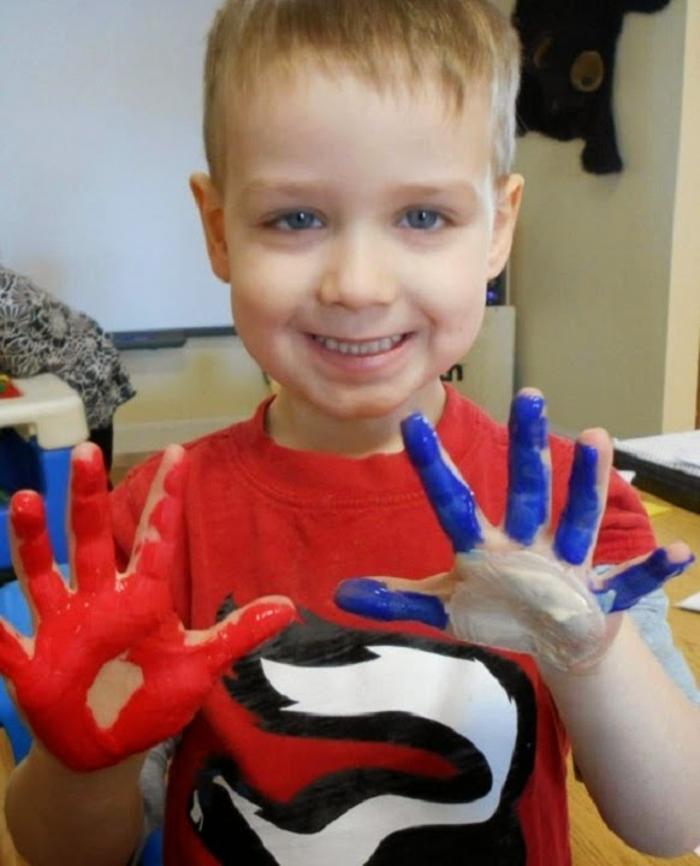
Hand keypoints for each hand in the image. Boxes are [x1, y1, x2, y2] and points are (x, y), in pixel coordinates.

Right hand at [0, 443, 295, 771]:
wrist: (110, 748)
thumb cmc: (154, 698)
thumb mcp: (201, 666)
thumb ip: (237, 635)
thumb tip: (289, 607)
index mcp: (142, 597)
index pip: (157, 538)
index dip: (167, 498)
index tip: (179, 453)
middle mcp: (100, 601)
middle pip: (92, 540)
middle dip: (89, 498)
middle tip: (86, 451)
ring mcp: (64, 628)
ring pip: (45, 574)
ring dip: (33, 541)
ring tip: (25, 500)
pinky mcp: (34, 666)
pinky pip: (6, 643)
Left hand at [336, 389, 693, 671]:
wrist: (555, 638)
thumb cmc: (500, 611)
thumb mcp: (446, 608)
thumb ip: (399, 599)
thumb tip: (340, 591)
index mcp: (484, 548)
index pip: (454, 501)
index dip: (433, 466)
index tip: (412, 422)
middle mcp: (527, 544)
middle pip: (526, 491)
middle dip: (526, 449)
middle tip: (528, 395)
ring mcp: (567, 565)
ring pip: (577, 518)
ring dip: (587, 482)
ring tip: (596, 437)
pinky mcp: (600, 594)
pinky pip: (631, 582)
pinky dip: (654, 571)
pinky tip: (680, 552)